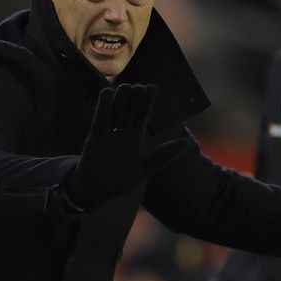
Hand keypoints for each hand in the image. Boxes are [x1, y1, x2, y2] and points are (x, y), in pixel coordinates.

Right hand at [65, 83, 187, 209]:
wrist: (97, 192)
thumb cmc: (119, 181)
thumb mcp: (145, 168)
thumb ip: (163, 155)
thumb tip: (185, 142)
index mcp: (134, 136)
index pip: (142, 114)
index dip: (146, 101)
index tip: (152, 88)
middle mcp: (121, 131)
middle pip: (129, 108)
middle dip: (134, 97)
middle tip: (141, 88)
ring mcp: (108, 133)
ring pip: (115, 110)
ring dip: (121, 98)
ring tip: (128, 88)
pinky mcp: (95, 138)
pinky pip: (100, 119)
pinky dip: (103, 107)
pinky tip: (107, 93)